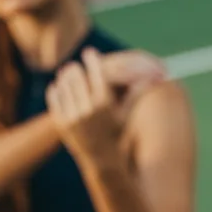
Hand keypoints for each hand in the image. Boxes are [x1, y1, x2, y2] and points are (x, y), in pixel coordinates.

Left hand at [46, 47, 163, 162]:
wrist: (101, 159)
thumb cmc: (117, 132)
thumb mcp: (127, 113)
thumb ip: (137, 92)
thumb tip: (157, 76)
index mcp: (105, 103)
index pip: (95, 71)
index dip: (91, 59)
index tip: (89, 52)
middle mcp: (88, 109)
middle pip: (76, 75)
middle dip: (76, 68)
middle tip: (75, 65)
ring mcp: (72, 116)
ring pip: (63, 84)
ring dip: (65, 78)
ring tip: (67, 74)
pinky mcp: (60, 122)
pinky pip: (54, 97)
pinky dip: (56, 90)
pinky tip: (59, 87)